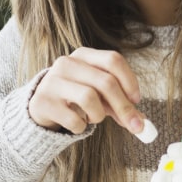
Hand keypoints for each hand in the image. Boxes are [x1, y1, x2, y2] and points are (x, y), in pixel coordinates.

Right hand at [28, 47, 143, 134]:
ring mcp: (53, 81)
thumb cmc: (76, 98)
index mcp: (84, 55)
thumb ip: (120, 104)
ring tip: (93, 118)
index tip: (137, 100)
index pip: (113, 60)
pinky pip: (73, 119)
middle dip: (124, 106)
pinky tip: (76, 123)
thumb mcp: (99, 96)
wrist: (40, 107)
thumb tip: (140, 123)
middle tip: (135, 125)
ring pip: (89, 98)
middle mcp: (67, 63)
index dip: (129, 80)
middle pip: (105, 82)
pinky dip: (81, 126)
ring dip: (99, 115)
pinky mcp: (43, 102)